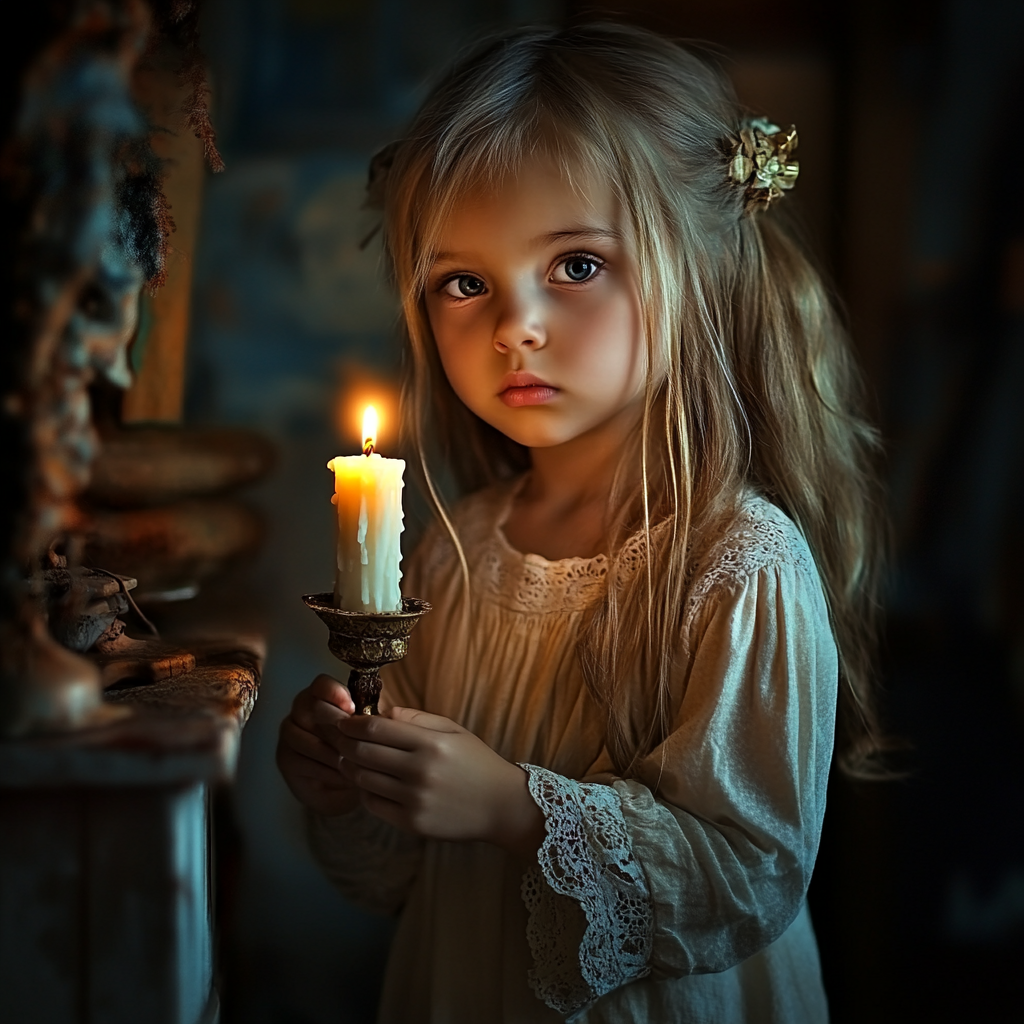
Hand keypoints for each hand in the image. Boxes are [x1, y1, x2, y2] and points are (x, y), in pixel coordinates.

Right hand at [276, 673, 360, 815]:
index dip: (334, 692)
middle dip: (335, 724)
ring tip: (354, 763)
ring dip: (332, 752)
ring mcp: (289, 735)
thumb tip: (385, 715)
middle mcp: (300, 711)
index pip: (321, 684)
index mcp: (321, 697)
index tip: (351, 707)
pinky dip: (325, 770)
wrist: (343, 786)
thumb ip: (369, 719)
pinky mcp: (285, 759)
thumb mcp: (367, 733)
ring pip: (305, 737)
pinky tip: (344, 777)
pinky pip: (302, 761)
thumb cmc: (357, 751)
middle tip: (355, 739)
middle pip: (310, 707)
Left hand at [335, 707, 544, 859]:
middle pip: (364, 753)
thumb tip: (381, 713)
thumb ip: (416, 718)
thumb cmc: (476, 762)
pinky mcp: (412, 823)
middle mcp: (420, 771)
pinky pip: (374, 804)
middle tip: (336, 738)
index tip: (343, 720)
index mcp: (431, 743)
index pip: (377, 728)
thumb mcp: (453, 730)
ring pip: (364, 779)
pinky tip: (367, 782)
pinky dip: (364, 791)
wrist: (501, 805)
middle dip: (344, 743)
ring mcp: (415, 800)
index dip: (353, 723)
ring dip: (350, 767)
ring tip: (348, 759)